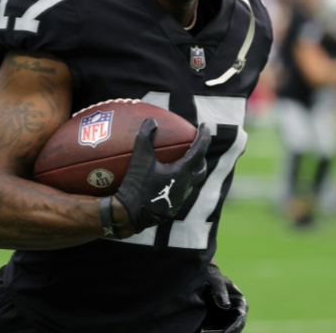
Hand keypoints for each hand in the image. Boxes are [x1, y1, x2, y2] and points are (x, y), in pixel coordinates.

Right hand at [114, 118, 208, 233]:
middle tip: (195, 147)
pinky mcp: (172, 207)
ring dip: (190, 171)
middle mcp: (186, 186)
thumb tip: (151, 120)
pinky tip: (166, 179)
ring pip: (191, 182)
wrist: (131, 215)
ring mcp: (180, 199)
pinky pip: (180, 191)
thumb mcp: (140, 158)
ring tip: (181, 162)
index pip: (199, 150)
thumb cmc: (137, 184)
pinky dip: (178, 182)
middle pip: (200, 169)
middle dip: (201, 156)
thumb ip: (145, 137)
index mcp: (183, 172)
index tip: (204, 125)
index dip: (203, 136)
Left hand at [201, 262, 247, 332]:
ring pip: (226, 330)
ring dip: (218, 332)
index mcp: (240, 302)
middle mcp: (237, 312)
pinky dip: (212, 331)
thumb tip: (226, 304)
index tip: (224, 332)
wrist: (205, 278)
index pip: (239, 318)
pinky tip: (204, 331)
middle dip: (224, 332)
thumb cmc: (213, 277)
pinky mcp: (220, 321)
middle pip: (234, 327)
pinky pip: (218, 329)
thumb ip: (220, 290)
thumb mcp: (216, 280)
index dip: (233, 327)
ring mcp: (229, 317)